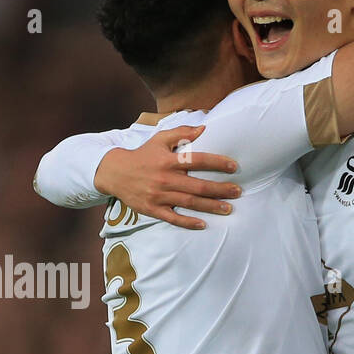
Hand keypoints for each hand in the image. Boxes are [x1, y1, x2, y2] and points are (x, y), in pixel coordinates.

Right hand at [95, 125, 240, 230]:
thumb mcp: (159, 139)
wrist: (115, 173)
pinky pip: (172, 218)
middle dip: (220, 189)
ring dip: (210, 206)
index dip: (217, 163)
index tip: (234, 166)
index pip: (197, 160)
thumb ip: (182, 132)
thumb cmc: (142, 155)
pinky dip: (188, 222)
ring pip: (189, 202)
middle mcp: (165, 179)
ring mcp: (159, 196)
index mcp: (168, 160)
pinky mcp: (152, 209)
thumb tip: (204, 129)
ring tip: (228, 208)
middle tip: (238, 191)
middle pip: (197, 185)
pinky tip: (202, 224)